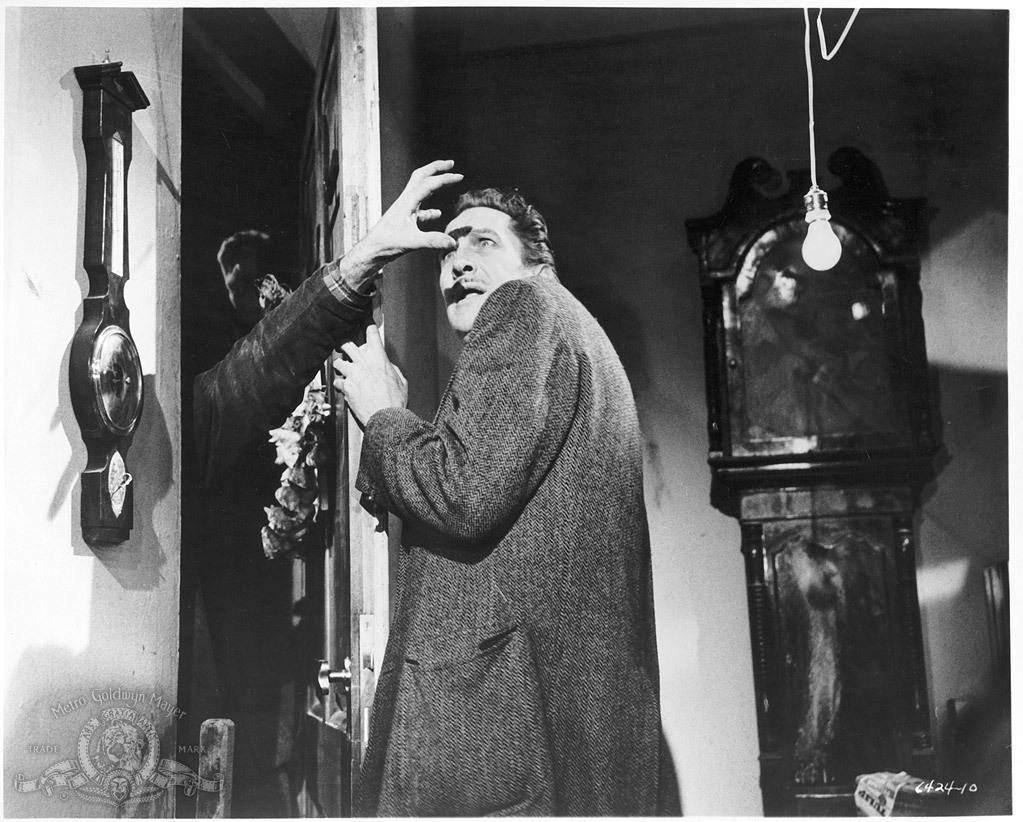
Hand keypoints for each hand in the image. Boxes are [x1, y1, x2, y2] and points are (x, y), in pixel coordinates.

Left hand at [333, 325, 407, 425]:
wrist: (385, 416)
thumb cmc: (395, 400)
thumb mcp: (401, 380)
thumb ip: (391, 368)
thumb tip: (386, 365)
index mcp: (378, 357)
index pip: (371, 333)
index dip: (367, 322)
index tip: (365, 318)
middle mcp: (363, 362)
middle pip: (347, 343)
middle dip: (344, 343)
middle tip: (344, 345)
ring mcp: (352, 374)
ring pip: (338, 362)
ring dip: (340, 365)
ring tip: (343, 369)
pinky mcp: (346, 387)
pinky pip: (337, 381)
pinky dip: (340, 384)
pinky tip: (344, 387)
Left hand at [341, 160, 462, 290]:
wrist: (371, 250)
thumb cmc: (386, 244)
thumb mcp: (411, 242)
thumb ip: (433, 241)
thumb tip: (452, 242)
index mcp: (407, 202)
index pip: (428, 184)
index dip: (445, 179)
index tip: (460, 177)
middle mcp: (405, 201)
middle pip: (421, 176)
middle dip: (436, 168)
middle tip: (451, 164)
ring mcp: (404, 209)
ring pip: (420, 189)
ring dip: (433, 183)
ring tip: (445, 181)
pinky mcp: (404, 219)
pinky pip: (420, 209)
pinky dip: (430, 209)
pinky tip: (437, 214)